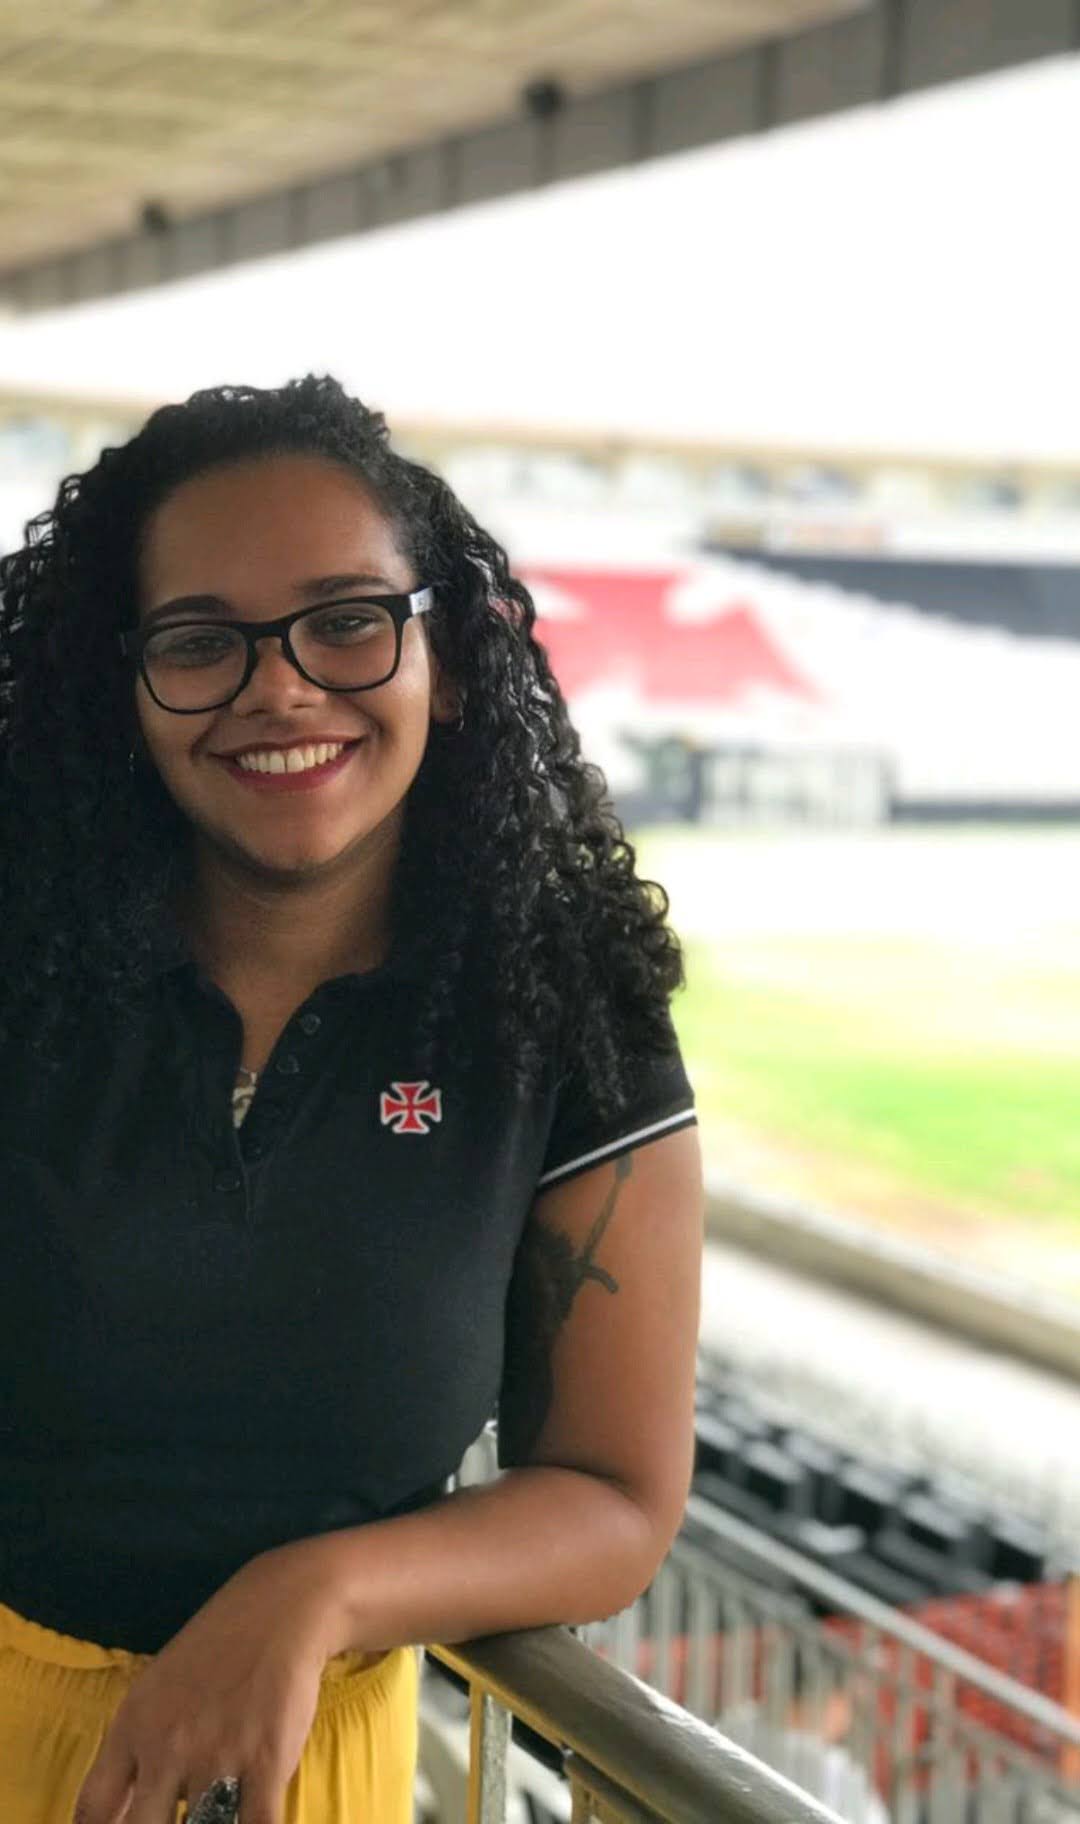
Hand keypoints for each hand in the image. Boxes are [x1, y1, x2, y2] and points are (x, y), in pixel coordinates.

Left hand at [72, 1540, 342, 1823]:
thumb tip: (117, 1813)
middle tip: (182, 1818)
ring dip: (211, 1823)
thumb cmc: (215, 1650)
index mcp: (132, 1727)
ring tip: (220, 1809)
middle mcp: (166, 1747)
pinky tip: (256, 1816)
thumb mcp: (154, 1691)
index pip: (92, 1809)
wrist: (280, 1608)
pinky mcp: (266, 1762)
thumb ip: (133, 1751)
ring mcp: (216, 1756)